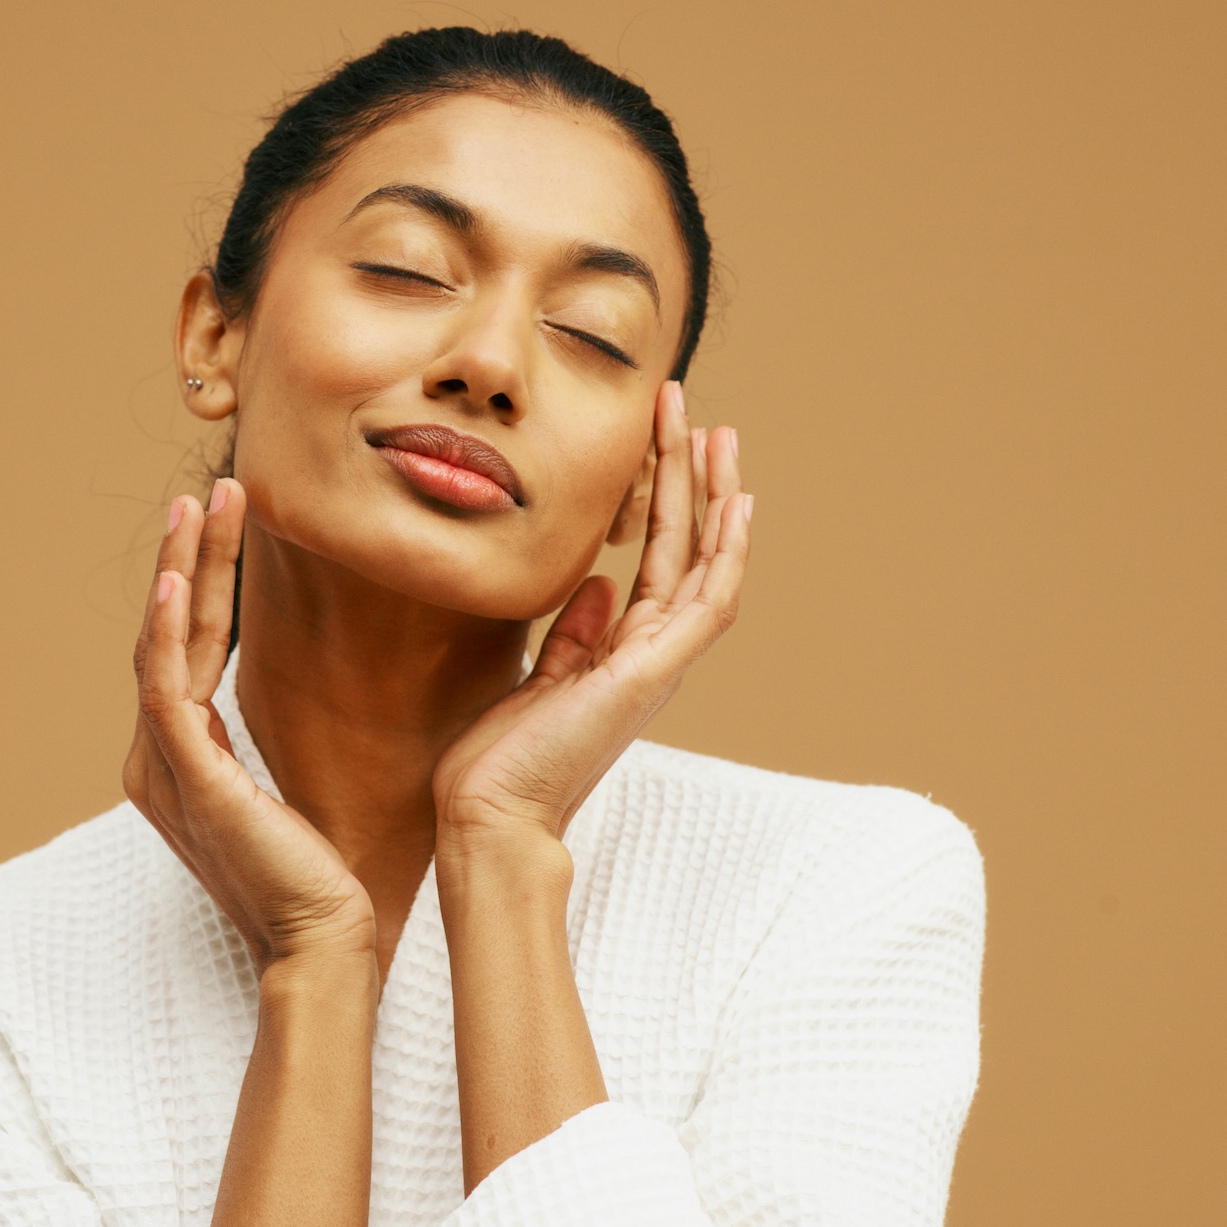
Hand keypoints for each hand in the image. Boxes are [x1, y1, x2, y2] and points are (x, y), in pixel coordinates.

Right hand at [124, 479, 376, 970]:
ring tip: (203, 505)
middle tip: (214, 491)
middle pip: (167, 634)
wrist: (325, 942)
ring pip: (163, 645)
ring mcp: (165, 769)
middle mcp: (157, 760)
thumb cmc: (321, 876)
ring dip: (184, 569)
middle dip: (191, 558)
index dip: (204, 581)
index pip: (184, 650)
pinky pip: (167, 688)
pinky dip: (172, 629)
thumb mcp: (288, 793)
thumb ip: (268, 745)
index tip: (228, 522)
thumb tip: (314, 693)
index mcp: (178, 760)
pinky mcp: (187, 778)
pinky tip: (184, 579)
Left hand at [432, 381, 751, 855]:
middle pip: (688, 549)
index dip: (667, 502)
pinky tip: (736, 501)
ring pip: (705, 563)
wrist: (489, 813)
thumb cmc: (502, 759)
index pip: (659, 563)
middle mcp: (652, 655)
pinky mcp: (653, 673)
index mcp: (623, 655)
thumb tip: (594, 581)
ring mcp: (658, 664)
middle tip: (693, 413)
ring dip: (712, 497)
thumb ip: (573, 632)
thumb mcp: (540, 677)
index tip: (665, 445)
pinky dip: (726, 551)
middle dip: (691, 479)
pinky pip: (708, 601)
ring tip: (715, 431)